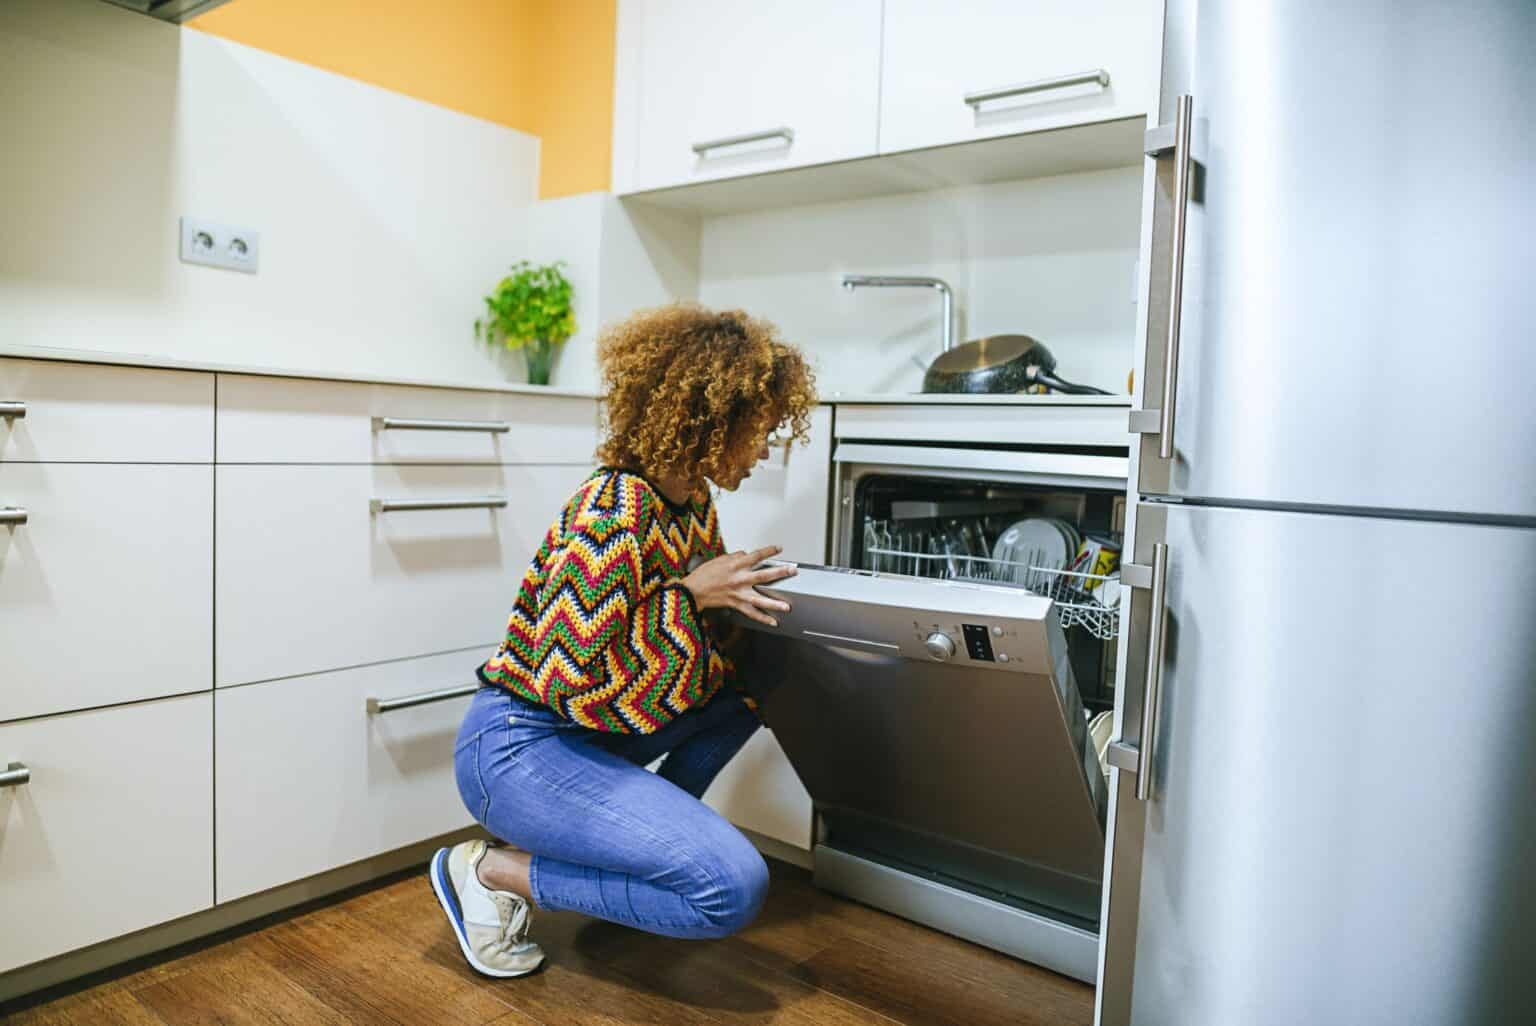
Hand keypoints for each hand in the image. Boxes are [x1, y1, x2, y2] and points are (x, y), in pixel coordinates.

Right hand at [681, 546, 797, 626]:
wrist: (692, 590)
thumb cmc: (704, 574)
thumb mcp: (720, 559)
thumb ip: (735, 557)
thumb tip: (746, 554)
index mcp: (735, 565)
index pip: (756, 556)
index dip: (769, 551)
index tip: (779, 549)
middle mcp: (739, 579)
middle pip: (763, 575)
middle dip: (780, 573)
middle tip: (792, 571)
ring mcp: (738, 593)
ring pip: (759, 599)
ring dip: (774, 603)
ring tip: (787, 607)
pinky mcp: (735, 604)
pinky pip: (751, 613)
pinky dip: (762, 618)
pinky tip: (773, 621)